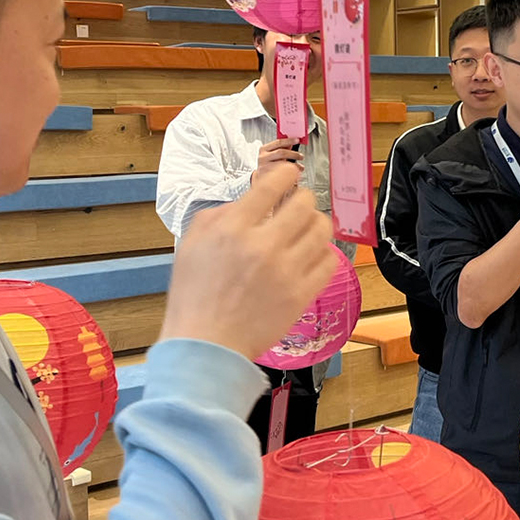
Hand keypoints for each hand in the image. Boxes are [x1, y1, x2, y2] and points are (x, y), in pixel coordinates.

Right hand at [160, 164, 337, 359]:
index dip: (286, 173)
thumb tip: (250, 199)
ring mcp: (285, 271)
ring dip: (317, 223)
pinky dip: (323, 253)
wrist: (206, 345)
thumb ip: (220, 215)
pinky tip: (312, 254)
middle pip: (303, 204)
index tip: (290, 173)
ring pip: (321, 230)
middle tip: (299, 203)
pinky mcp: (301, 295)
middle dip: (303, 198)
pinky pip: (328, 262)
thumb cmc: (195, 296)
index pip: (271, 185)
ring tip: (309, 227)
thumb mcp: (191, 244)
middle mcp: (262, 245)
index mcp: (232, 228)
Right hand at [252, 138, 303, 185]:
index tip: (297, 140)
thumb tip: (291, 144)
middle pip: (281, 153)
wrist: (261, 177)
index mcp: (264, 149)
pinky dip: (291, 173)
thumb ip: (280, 148)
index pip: (278, 142)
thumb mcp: (271, 152)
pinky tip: (295, 173)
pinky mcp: (268, 176)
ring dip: (294, 165)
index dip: (289, 141)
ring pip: (282, 164)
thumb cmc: (268, 163)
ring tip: (300, 167)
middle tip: (301, 156)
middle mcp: (263, 157)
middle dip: (293, 154)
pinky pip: (282, 174)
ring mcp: (265, 167)